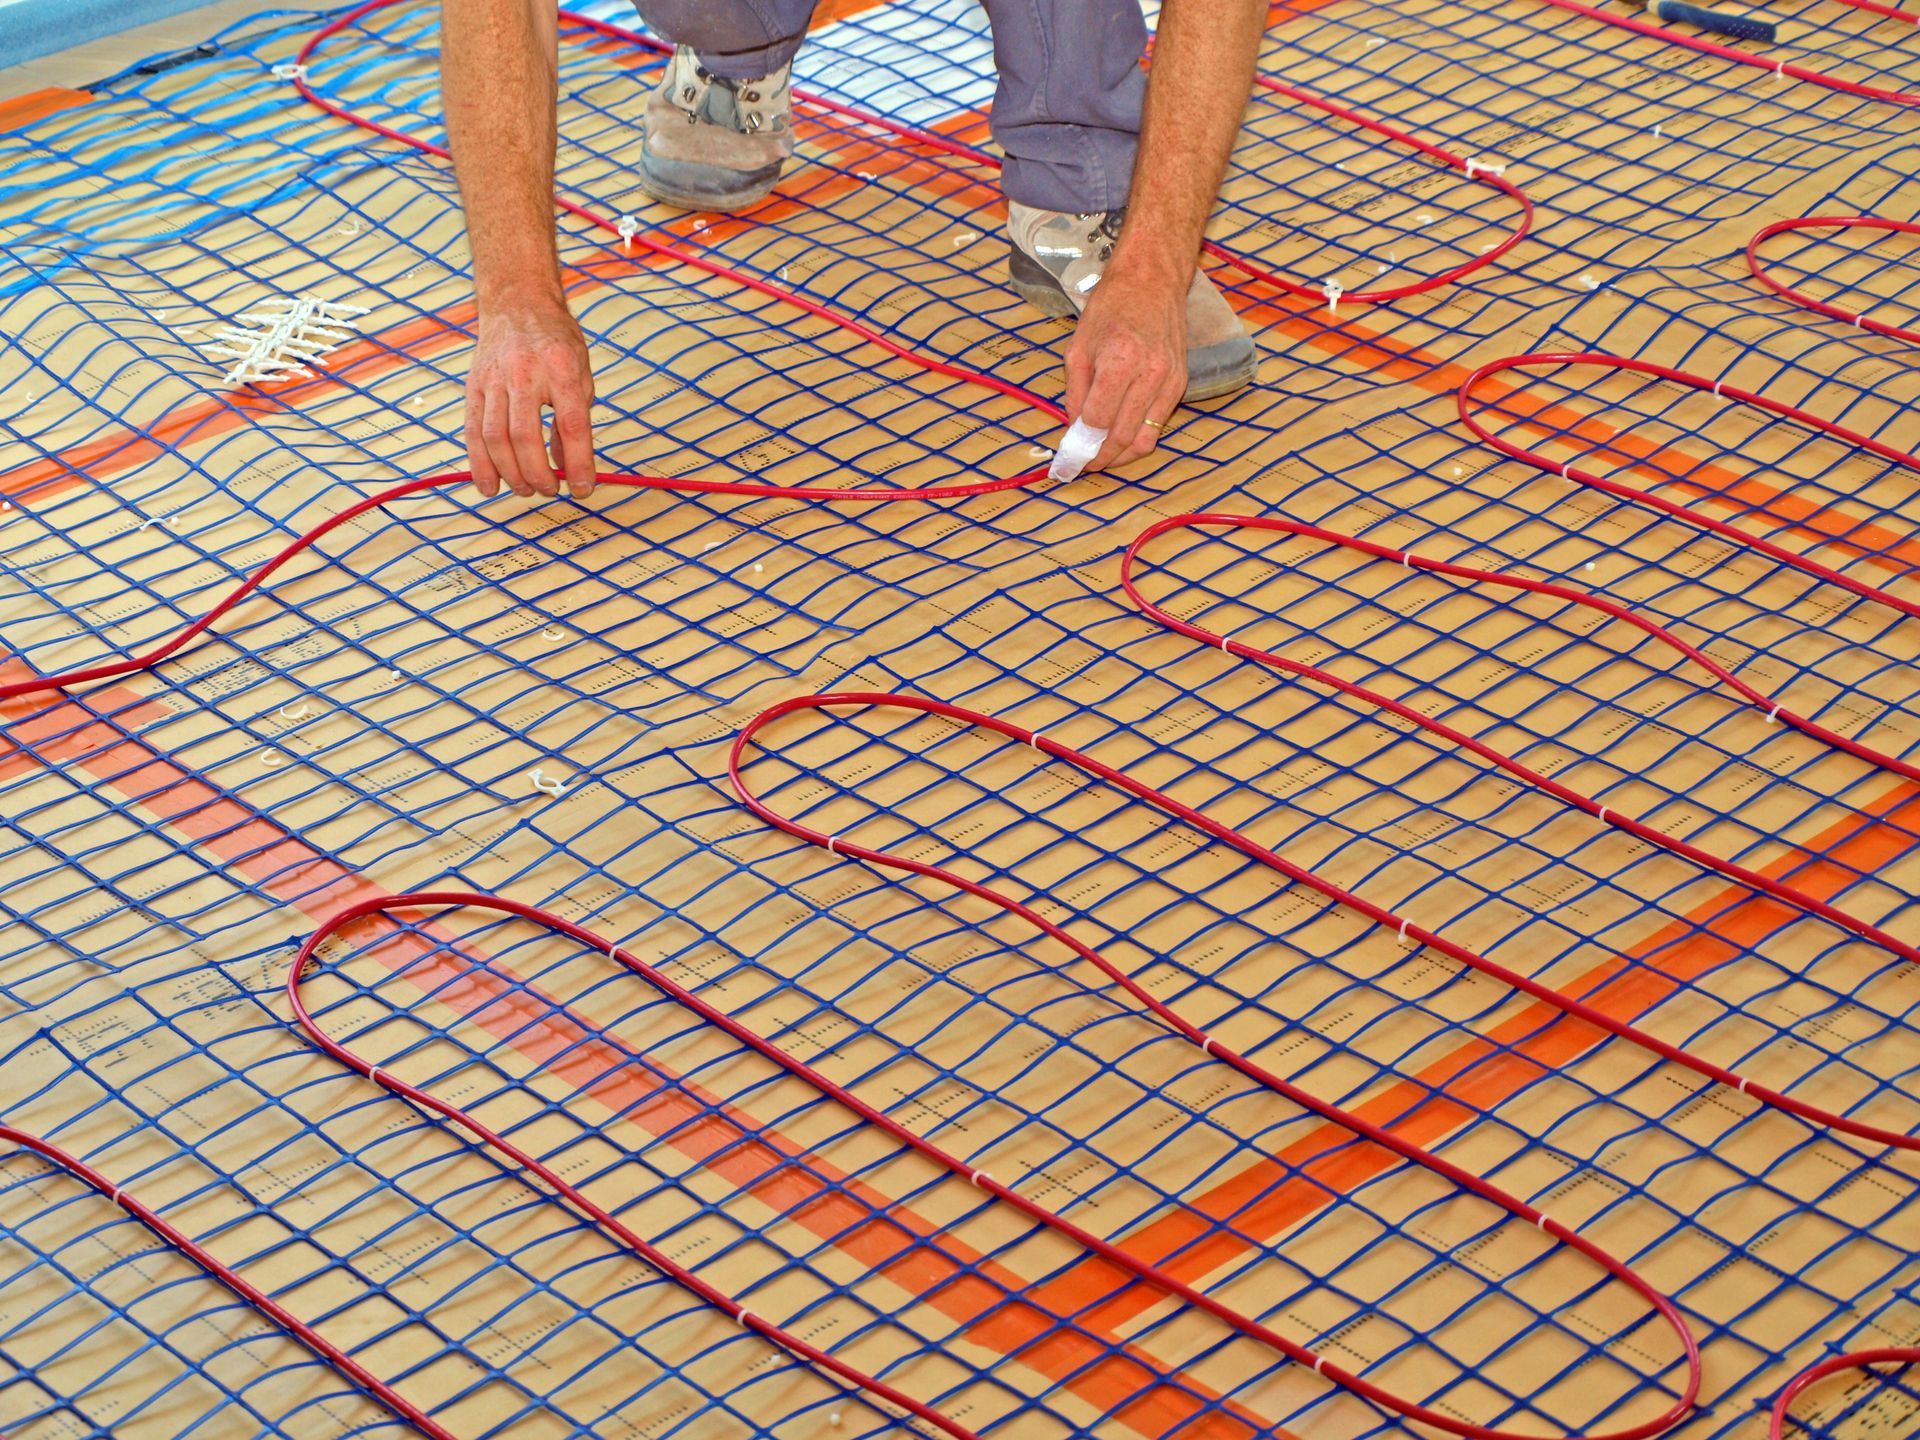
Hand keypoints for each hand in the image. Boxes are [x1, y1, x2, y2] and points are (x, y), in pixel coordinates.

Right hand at [465, 302, 597, 499]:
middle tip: (550, 490)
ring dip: (510, 474)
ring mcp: (494, 379)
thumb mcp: (581, 372)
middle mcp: (525, 373)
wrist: (517, 302)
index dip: (578, 463)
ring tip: (526, 490)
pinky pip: (472, 431)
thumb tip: (566, 466)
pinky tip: (489, 486)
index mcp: (561, 369)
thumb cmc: (555, 341)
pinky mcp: (473, 386)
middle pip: (525, 436)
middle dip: (538, 474)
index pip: (571, 424)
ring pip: (495, 438)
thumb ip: (576, 418)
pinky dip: (479, 464)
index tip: (583, 489)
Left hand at [1063, 259, 1186, 472]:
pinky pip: (1159, 424)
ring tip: (1102, 457)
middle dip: (1101, 459)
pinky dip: (1139, 437)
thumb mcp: (1078, 348)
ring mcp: (1169, 380)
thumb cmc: (1110, 308)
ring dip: (1122, 456)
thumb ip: (1076, 394)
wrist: (1152, 282)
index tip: (1068, 460)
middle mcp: (1149, 373)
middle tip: (1083, 465)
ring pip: (1146, 439)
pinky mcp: (1181, 384)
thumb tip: (1075, 431)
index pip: (1098, 420)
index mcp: (1119, 361)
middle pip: (1123, 436)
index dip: (1081, 446)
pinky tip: (1121, 437)